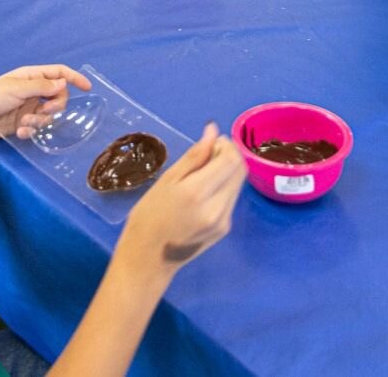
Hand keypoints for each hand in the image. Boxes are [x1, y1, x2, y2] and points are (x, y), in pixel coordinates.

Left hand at [0, 65, 91, 144]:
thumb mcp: (15, 90)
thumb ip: (41, 87)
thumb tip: (64, 84)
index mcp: (31, 76)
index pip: (58, 73)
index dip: (74, 78)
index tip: (88, 88)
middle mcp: (33, 91)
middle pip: (59, 96)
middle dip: (56, 105)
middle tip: (46, 110)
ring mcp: (29, 108)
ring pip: (50, 114)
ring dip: (41, 120)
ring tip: (25, 123)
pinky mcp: (24, 124)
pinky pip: (38, 127)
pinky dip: (32, 130)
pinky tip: (20, 132)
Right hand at [119, 123, 245, 270]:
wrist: (148, 258)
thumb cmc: (149, 215)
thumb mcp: (167, 180)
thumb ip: (194, 156)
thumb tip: (213, 131)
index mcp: (198, 193)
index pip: (231, 160)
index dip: (226, 145)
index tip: (212, 142)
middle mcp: (217, 208)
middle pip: (239, 171)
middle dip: (229, 156)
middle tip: (208, 154)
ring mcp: (224, 221)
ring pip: (238, 184)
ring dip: (227, 172)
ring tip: (203, 173)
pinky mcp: (225, 229)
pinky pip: (231, 198)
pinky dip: (223, 187)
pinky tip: (204, 191)